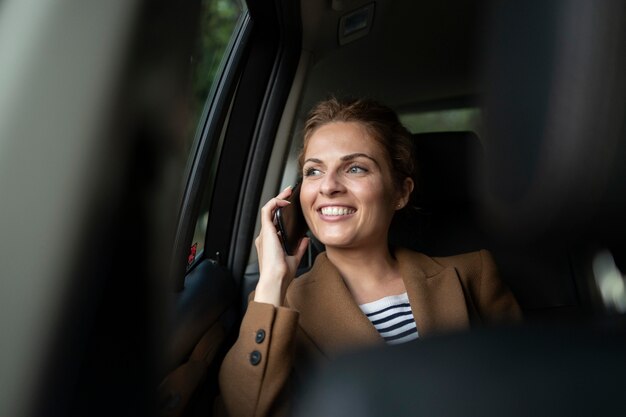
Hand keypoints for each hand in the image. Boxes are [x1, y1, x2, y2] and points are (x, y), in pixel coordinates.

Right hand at [254, 186, 309, 306]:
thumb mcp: (294, 259)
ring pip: (268, 210)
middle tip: (289, 193)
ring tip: (287, 192)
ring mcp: (264, 234)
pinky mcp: (266, 231)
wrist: (276, 280)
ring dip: (278, 199)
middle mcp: (265, 237)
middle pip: (271, 214)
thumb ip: (299, 248)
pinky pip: (267, 211)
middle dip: (279, 201)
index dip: (281, 213)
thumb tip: (305, 239)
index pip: (274, 223)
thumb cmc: (282, 275)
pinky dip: (275, 203)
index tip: (290, 206)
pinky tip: (285, 200)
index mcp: (270, 244)